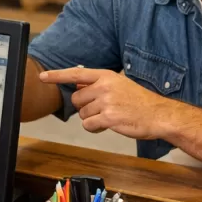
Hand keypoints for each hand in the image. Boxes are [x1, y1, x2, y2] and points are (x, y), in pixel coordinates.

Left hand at [41, 67, 164, 139]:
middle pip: (76, 99)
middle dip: (85, 107)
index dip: (57, 75)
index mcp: (106, 76)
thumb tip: (77, 83)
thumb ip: (98, 83)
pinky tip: (108, 125)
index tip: (43, 76)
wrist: (159, 115)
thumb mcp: (119, 84)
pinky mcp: (109, 117)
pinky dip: (95, 128)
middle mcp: (105, 86)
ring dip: (92, 119)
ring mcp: (106, 102)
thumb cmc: (140, 101)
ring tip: (110, 116)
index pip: (76, 73)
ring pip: (82, 114)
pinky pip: (89, 125)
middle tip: (102, 109)